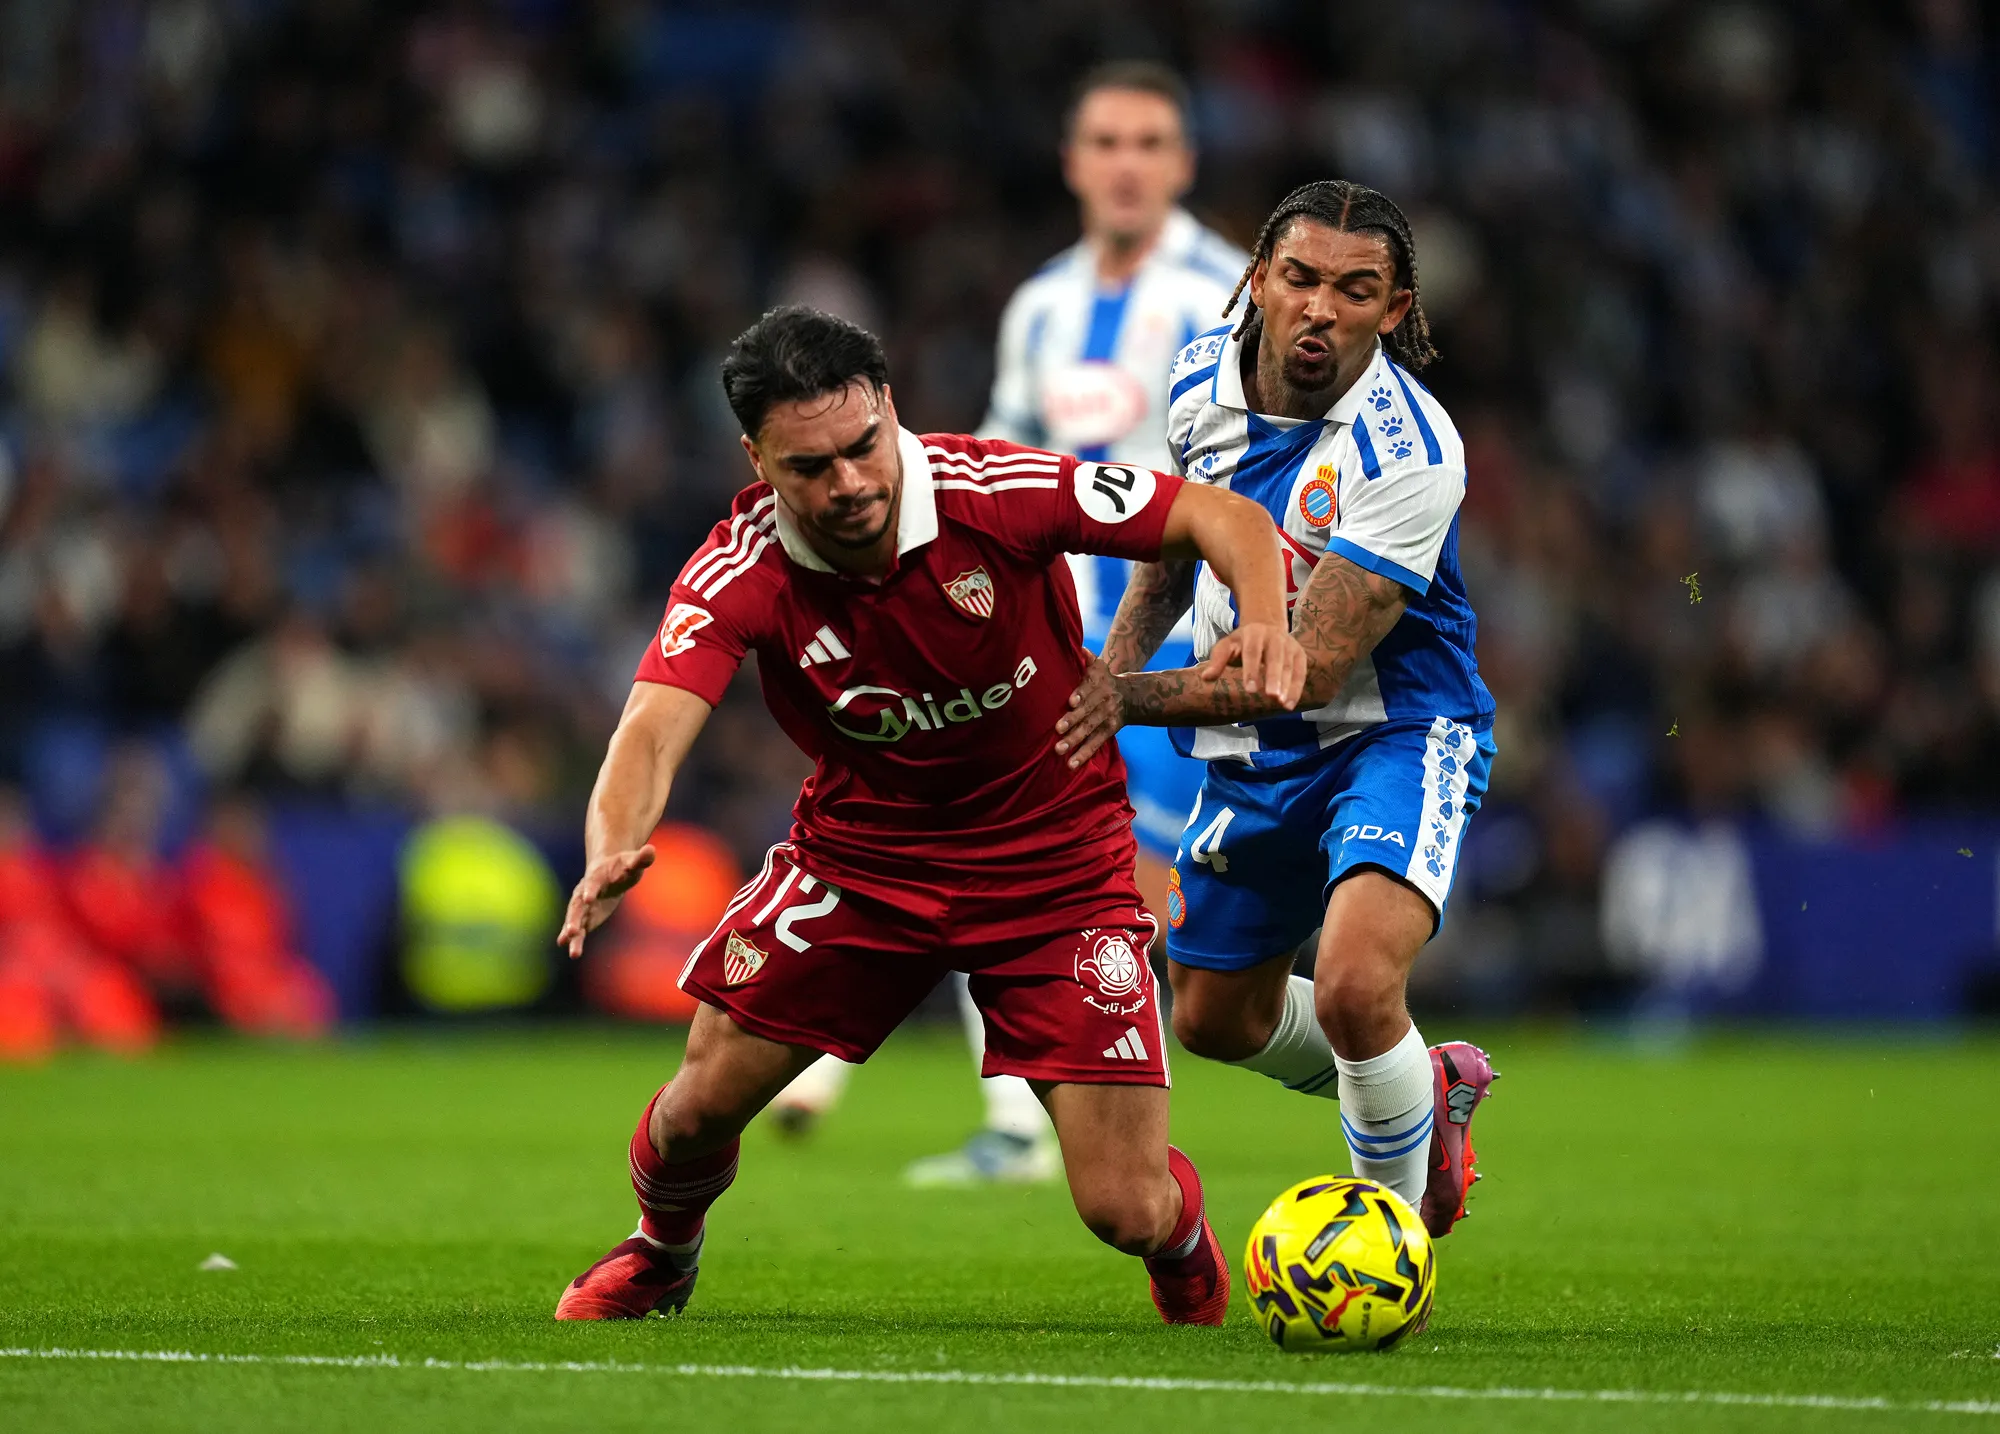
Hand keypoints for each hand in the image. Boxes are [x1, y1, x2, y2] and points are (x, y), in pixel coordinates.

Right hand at [557, 844, 656, 959]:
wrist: (610, 870)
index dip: (591, 889)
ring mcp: (584, 905)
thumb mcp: (633, 861)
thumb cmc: (623, 865)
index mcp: (596, 876)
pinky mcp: (586, 916)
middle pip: (577, 904)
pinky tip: (563, 945)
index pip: (593, 882)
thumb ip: (641, 858)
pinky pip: (578, 927)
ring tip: (565, 942)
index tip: (588, 898)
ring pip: (575, 918)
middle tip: (571, 930)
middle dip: (574, 917)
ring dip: (571, 929)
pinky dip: (572, 937)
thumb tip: (651, 850)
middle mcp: (585, 891)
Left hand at [1056, 656, 1126, 770]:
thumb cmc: (1104, 679)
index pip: (1088, 689)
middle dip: (1073, 721)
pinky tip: (1071, 764)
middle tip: (1058, 730)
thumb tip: (1078, 647)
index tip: (1071, 702)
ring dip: (1075, 741)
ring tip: (1059, 751)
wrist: (1131, 696)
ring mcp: (1107, 718)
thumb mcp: (1099, 666)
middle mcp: (1104, 702)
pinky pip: (1096, 744)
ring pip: (1090, 731)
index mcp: (1099, 684)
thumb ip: (1087, 658)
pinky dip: (1084, 755)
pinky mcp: (1109, 732)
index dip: (1080, 695)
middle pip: (1087, 713)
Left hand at [1199, 622, 1308, 709]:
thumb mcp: (1227, 645)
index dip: (1252, 671)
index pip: (1252, 652)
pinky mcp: (1299, 654)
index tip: (1250, 690)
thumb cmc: (1242, 641)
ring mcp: (1289, 645)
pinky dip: (1297, 688)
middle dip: (1274, 677)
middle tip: (1271, 696)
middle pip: (1275, 658)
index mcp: (1254, 634)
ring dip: (1287, 685)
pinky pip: (1300, 672)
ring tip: (1282, 704)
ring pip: (1289, 666)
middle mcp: (1274, 638)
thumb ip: (1218, 660)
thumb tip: (1206, 678)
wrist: (1266, 624)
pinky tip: (1290, 704)